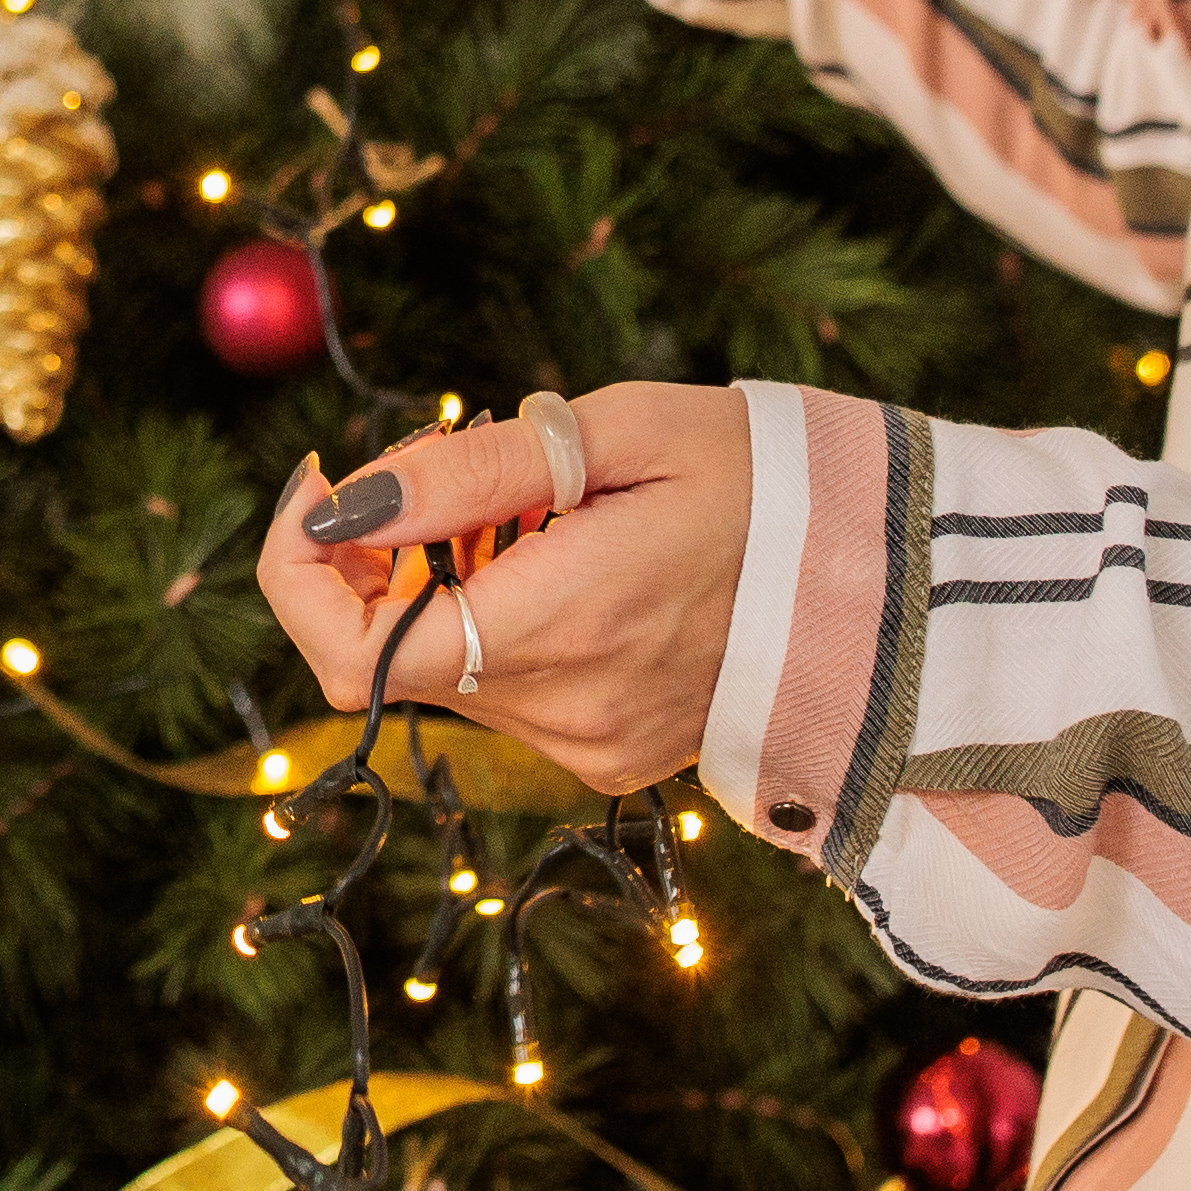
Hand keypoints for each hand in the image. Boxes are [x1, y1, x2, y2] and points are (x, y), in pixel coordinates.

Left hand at [252, 385, 751, 800]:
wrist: (891, 578)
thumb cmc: (761, 478)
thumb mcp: (618, 432)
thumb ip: (470, 471)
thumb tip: (348, 499)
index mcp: (563, 624)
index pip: (353, 654)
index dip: (299, 573)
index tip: (323, 485)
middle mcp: (565, 712)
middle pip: (389, 657)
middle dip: (374, 559)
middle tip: (437, 469)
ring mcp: (590, 748)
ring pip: (444, 672)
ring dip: (440, 587)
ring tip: (529, 509)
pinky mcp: (612, 758)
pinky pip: (506, 692)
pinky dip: (496, 623)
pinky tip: (564, 562)